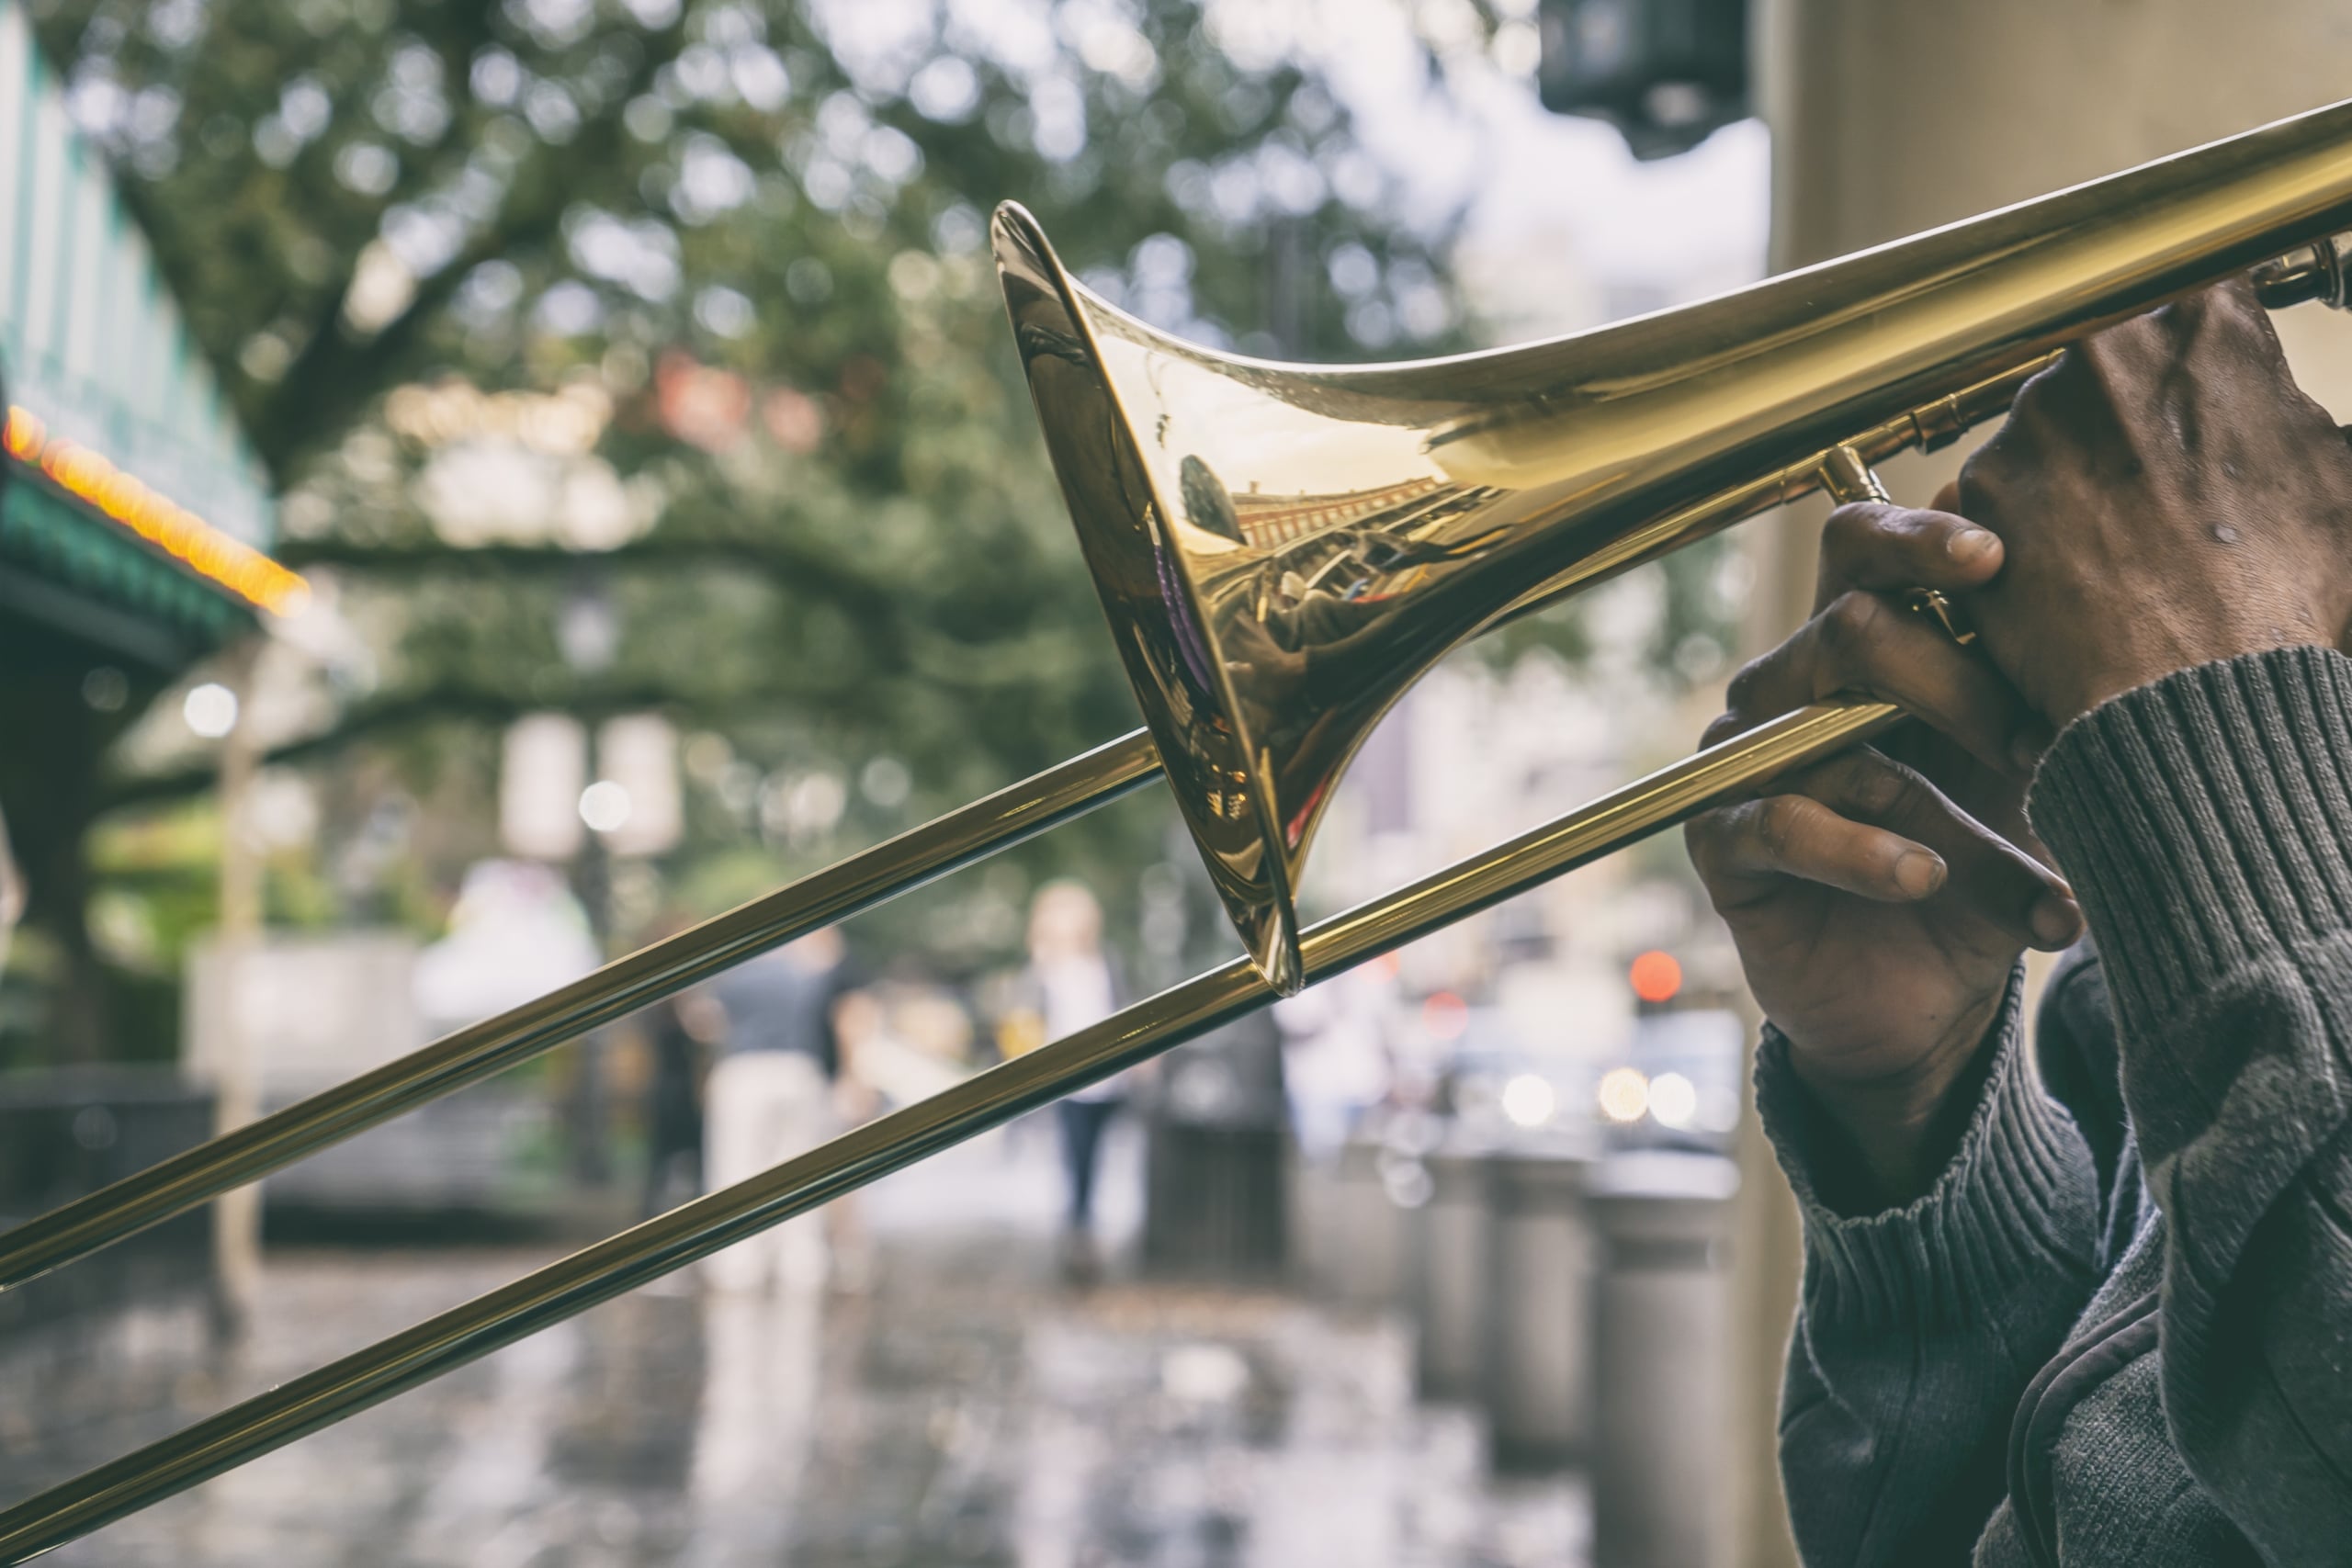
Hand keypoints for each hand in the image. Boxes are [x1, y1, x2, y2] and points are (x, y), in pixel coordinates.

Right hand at [1687, 496, 2080, 1201]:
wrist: (1926, 1005)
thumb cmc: (1983, 871)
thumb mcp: (2030, 781)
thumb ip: (2035, 691)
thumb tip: (2081, 584)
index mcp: (1860, 648)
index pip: (1860, 548)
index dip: (1917, 539)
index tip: (1997, 559)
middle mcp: (1791, 688)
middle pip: (1846, 626)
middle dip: (1956, 683)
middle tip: (2037, 749)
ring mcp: (1748, 762)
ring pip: (1833, 740)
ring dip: (1943, 811)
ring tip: (2020, 877)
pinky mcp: (1720, 842)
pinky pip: (1779, 825)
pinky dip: (1860, 854)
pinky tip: (1922, 881)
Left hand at [1956, 280, 2351, 726]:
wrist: (2194, 694)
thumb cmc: (2284, 590)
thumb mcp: (2340, 479)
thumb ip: (2304, 421)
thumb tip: (2290, 414)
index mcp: (2205, 325)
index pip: (2195, 311)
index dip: (2203, 368)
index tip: (2201, 410)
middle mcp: (2105, 353)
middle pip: (2113, 371)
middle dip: (2133, 420)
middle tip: (2160, 492)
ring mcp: (2031, 419)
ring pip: (2054, 430)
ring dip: (2079, 473)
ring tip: (2124, 544)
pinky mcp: (1979, 487)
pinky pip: (2005, 493)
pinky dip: (2032, 528)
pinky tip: (2075, 572)